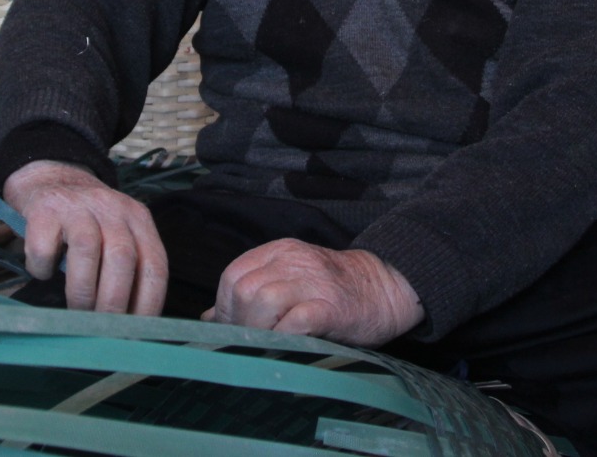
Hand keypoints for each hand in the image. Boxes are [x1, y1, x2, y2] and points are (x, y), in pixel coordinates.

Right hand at [2, 160, 167, 315]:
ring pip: (87, 251)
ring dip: (82, 292)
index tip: (137, 332)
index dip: (149, 303)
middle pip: (122, 259)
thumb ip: (128, 267)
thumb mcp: (117, 232)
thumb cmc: (87, 219)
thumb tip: (131, 324)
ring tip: (76, 312)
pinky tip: (44, 274)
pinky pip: (45, 247)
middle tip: (103, 330)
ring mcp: (77, 207)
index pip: (154, 264)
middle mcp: (112, 209)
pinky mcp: (44, 210)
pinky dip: (44, 269)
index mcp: (138, 218)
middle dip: (114, 303)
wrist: (49, 176)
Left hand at [201, 238, 422, 346]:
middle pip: (242, 289)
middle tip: (252, 339)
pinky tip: (289, 346)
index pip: (232, 275)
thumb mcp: (290, 280)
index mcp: (279, 251)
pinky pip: (294, 321)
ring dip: (258, 330)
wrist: (387, 287)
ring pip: (262, 301)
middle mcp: (293, 261)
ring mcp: (313, 282)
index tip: (234, 328)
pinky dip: (284, 338)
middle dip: (238, 321)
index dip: (225, 307)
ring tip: (270, 344)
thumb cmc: (334, 291)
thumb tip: (209, 317)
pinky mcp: (331, 307)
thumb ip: (253, 292)